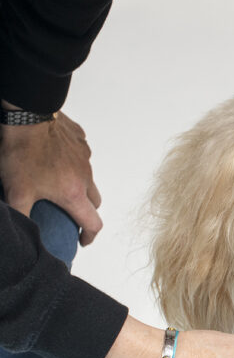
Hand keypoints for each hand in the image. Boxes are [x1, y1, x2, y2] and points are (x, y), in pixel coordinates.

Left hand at [0, 108, 102, 244]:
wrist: (28, 116)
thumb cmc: (23, 153)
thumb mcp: (15, 191)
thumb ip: (21, 215)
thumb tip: (23, 234)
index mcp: (73, 193)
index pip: (93, 222)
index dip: (89, 236)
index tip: (82, 240)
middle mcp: (85, 177)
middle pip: (95, 202)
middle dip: (86, 212)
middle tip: (68, 214)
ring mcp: (85, 157)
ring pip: (89, 178)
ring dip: (80, 187)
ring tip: (58, 183)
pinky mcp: (80, 141)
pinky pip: (81, 157)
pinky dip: (73, 164)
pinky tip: (55, 159)